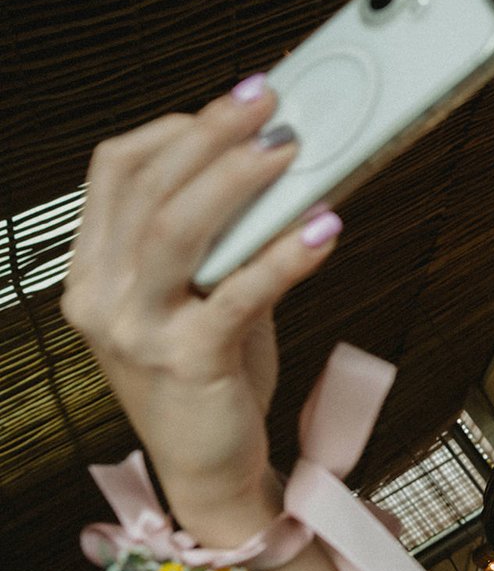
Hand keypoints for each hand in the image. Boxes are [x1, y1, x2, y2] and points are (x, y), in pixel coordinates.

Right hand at [61, 79, 340, 542]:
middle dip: (210, 135)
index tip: (231, 106)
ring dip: (237, 180)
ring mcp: (138, 331)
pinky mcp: (188, 362)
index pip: (113, 173)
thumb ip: (220, 240)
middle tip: (266, 101)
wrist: (210, 469)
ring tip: (287, 148)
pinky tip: (322, 230)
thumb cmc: (211, 377)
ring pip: (176, 230)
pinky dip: (283, 256)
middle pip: (148, 190)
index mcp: (94, 273)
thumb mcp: (199, 296)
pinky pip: (236, 294)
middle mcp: (103, 298)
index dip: (173, 129)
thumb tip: (277, 168)